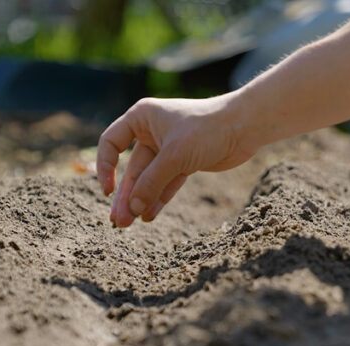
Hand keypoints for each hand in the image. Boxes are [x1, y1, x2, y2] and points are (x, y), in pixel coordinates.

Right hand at [97, 94, 258, 227]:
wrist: (244, 126)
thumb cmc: (207, 129)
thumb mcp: (174, 156)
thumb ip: (151, 182)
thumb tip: (133, 208)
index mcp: (141, 118)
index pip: (110, 142)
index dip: (105, 167)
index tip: (108, 190)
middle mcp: (151, 132)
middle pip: (130, 168)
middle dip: (125, 195)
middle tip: (119, 222)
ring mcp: (167, 148)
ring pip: (148, 179)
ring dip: (140, 200)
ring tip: (130, 224)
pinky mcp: (183, 162)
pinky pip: (165, 183)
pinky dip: (158, 198)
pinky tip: (149, 215)